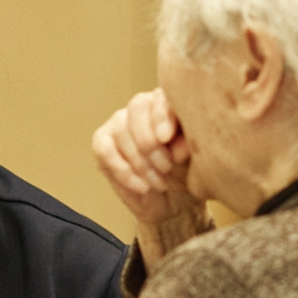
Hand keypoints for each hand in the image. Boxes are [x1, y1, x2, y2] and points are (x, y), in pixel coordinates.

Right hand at [92, 89, 193, 220]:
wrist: (173, 201)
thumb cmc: (186, 173)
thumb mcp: (196, 161)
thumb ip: (189, 147)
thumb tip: (179, 147)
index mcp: (168, 103)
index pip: (160, 96)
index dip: (161, 116)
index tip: (166, 138)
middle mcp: (142, 106)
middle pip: (137, 108)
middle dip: (150, 142)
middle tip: (166, 168)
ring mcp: (119, 122)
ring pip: (122, 131)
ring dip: (141, 162)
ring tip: (160, 183)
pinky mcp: (102, 143)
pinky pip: (105, 150)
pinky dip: (124, 171)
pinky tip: (142, 187)